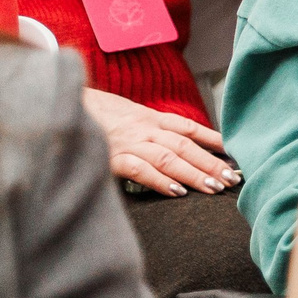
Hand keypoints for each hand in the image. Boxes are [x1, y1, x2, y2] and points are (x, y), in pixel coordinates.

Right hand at [80, 88, 240, 196]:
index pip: (190, 128)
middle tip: (231, 179)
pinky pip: (140, 170)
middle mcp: (144, 128)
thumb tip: (175, 142)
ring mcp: (128, 142)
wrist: (62, 105)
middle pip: (185, 146)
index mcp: (150, 117)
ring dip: (193, 173)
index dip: (214, 140)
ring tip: (213, 187)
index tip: (235, 153)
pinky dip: (160, 180)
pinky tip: (177, 192)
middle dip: (211, 163)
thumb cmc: (97, 114)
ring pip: (169, 157)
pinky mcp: (110, 158)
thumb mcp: (128, 115)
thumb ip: (150, 127)